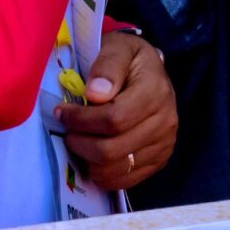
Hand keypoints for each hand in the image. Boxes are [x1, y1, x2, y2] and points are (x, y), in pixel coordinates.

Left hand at [56, 29, 175, 193]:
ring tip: (81, 142)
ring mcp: (165, 143)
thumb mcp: (119, 49)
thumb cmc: (129, 61)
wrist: (150, 72)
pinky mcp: (160, 159)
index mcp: (156, 91)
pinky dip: (103, 174)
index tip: (63, 112)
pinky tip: (93, 156)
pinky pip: (126, 180)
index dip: (81, 120)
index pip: (114, 119)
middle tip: (68, 131)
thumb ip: (107, 66)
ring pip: (115, 169)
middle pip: (112, 149)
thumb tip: (95, 93)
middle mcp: (166, 121)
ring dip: (88, 160)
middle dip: (80, 143)